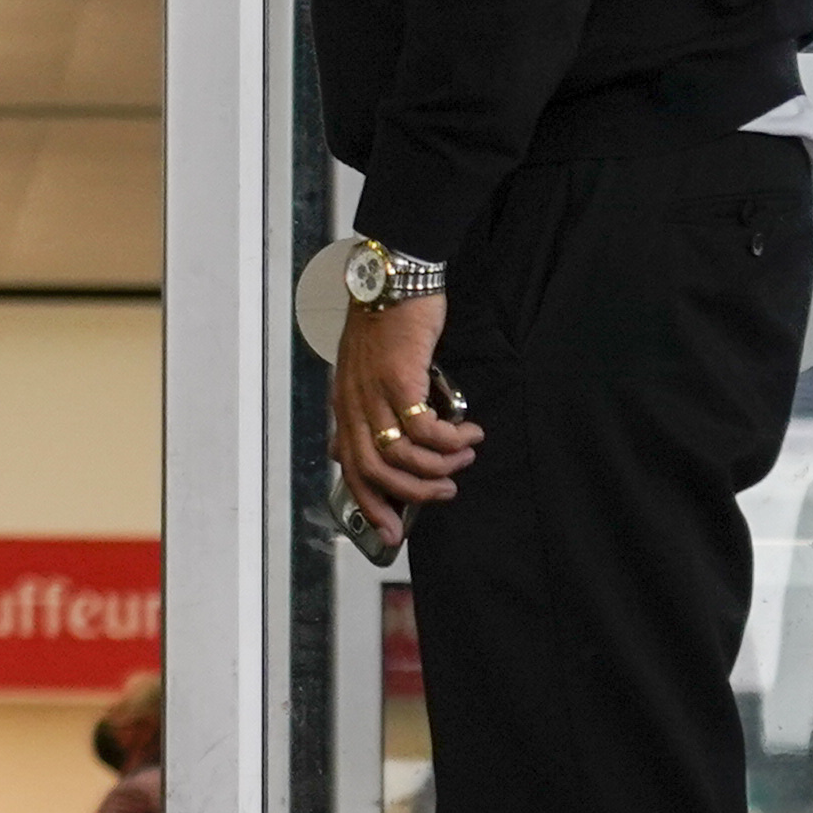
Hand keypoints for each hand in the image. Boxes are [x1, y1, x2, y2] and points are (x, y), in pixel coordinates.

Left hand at [330, 283, 481, 539]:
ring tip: (465, 458)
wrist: (392, 279)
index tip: (393, 534)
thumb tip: (372, 446)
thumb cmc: (386, 325)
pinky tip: (468, 432)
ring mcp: (373, 392)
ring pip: (403, 454)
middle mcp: (353, 404)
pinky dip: (450, 439)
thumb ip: (369, 408)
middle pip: (376, 471)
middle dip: (412, 494)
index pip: (350, 468)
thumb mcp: (365, 370)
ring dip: (439, 466)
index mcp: (344, 406)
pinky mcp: (399, 378)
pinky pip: (425, 428)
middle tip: (445, 494)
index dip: (371, 505)